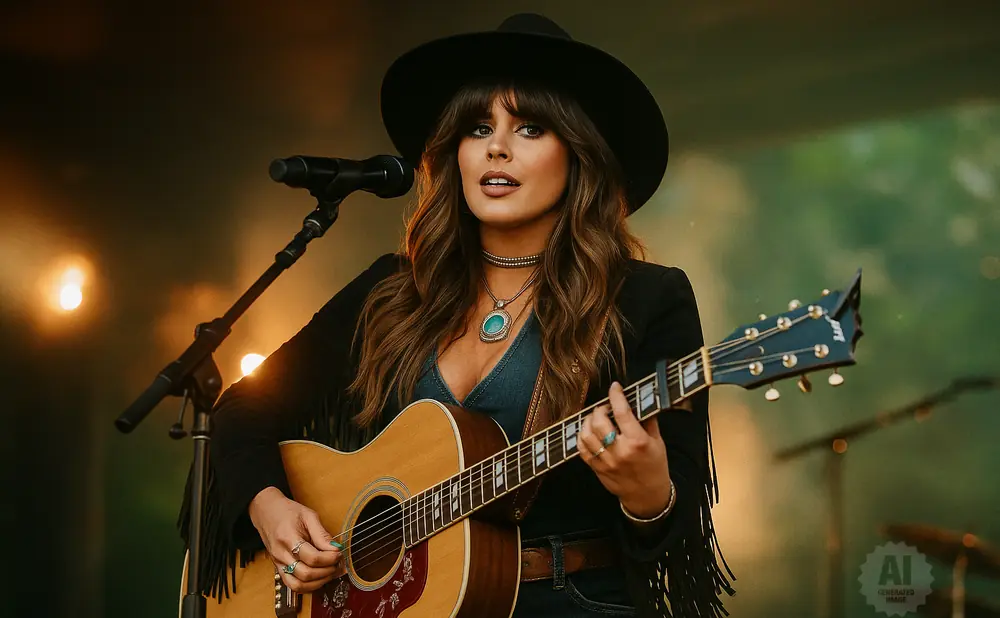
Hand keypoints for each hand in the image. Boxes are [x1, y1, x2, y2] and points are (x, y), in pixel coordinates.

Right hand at [248, 487, 345, 591]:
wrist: (266, 512)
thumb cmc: (287, 511)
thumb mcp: (308, 516)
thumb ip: (322, 534)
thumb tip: (336, 548)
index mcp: (289, 538)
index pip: (312, 558)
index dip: (330, 558)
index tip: (339, 553)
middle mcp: (281, 554)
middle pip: (306, 574)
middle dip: (326, 571)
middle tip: (336, 563)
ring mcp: (278, 563)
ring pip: (299, 585)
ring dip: (318, 582)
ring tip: (329, 571)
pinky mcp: (278, 568)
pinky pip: (292, 585)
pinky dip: (307, 586)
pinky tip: (318, 577)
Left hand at [578, 382, 672, 517]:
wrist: (647, 495)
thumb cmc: (655, 467)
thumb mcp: (658, 442)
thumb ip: (648, 421)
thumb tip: (639, 401)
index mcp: (638, 442)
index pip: (623, 412)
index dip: (616, 396)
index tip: (615, 387)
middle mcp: (620, 451)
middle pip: (599, 422)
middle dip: (600, 409)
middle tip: (605, 407)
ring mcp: (606, 461)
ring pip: (586, 435)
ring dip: (588, 421)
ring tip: (595, 418)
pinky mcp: (597, 469)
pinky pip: (582, 449)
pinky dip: (582, 437)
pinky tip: (588, 432)